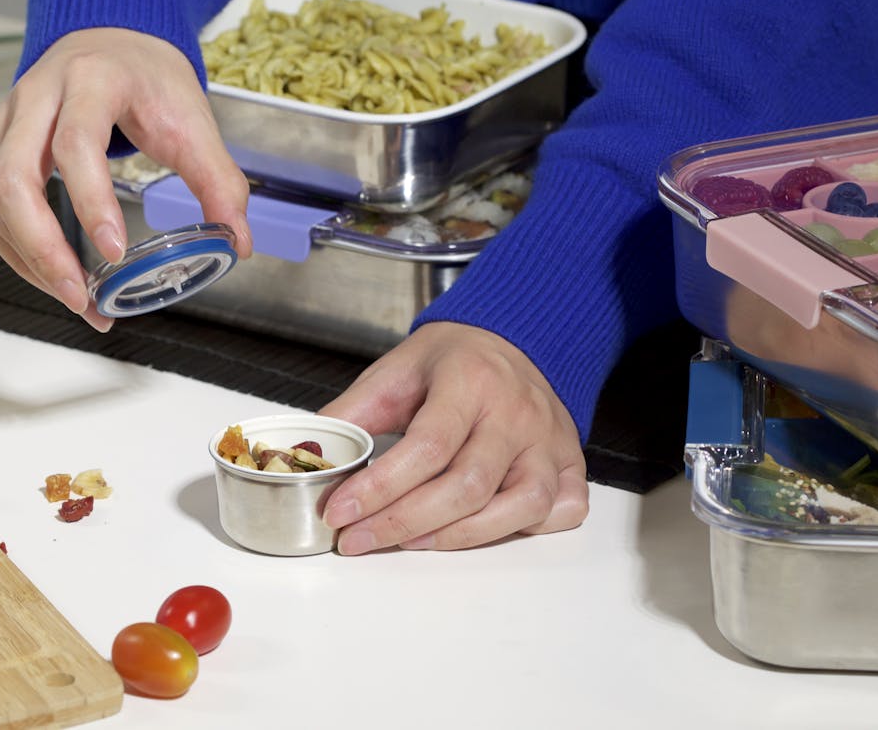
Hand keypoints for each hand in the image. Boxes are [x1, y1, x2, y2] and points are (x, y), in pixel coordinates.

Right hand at [0, 27, 252, 329]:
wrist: (112, 40)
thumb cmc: (146, 76)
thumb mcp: (192, 118)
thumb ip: (218, 179)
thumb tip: (236, 240)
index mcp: (89, 81)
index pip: (75, 143)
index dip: (90, 201)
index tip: (113, 250)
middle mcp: (36, 99)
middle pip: (14, 179)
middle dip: (43, 248)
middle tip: (80, 294)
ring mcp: (9, 125)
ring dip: (30, 260)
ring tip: (75, 299)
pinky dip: (19, 252)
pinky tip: (53, 277)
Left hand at [318, 322, 588, 553]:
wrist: (513, 338)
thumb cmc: (452, 361)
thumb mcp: (396, 372)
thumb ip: (352, 415)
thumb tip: (307, 460)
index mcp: (470, 380)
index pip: (427, 447)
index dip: (380, 489)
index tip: (340, 512)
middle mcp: (517, 411)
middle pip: (468, 486)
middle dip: (403, 523)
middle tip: (358, 539)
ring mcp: (549, 440)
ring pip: (519, 506)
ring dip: (459, 536)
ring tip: (410, 540)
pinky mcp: (570, 461)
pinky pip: (562, 510)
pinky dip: (527, 528)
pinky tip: (484, 527)